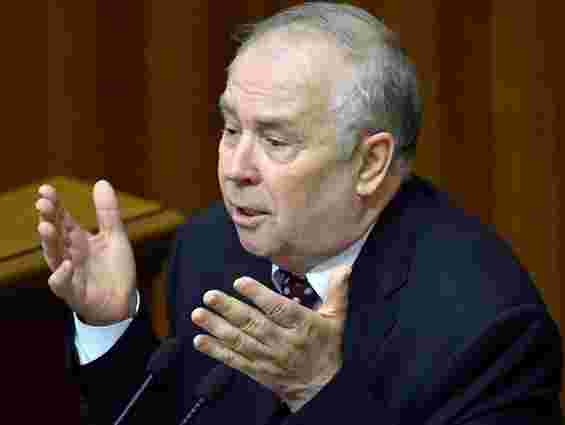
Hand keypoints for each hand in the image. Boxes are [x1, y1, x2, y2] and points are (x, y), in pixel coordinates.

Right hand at [36, 180, 136, 324]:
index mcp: (77, 239)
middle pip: (55, 234)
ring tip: (46, 226)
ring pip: (53, 256)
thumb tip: (101, 181)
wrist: (123, 301)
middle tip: (43, 203)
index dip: (54, 204)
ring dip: (49, 242)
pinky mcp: (74, 292)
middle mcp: (69, 253)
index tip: (46, 189)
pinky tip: (65, 265)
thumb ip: (107, 212)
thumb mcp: (115, 236)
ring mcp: (69, 273)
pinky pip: (62, 285)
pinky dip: (60, 276)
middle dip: (48, 218)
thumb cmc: (115, 268)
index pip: (62, 218)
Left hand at [191, 266, 351, 411]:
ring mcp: (269, 358)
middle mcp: (284, 342)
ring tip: (199, 314)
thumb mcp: (336, 319)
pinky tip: (200, 341)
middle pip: (255, 324)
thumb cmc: (327, 347)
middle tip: (210, 296)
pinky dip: (216, 352)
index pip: (280, 309)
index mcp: (303, 326)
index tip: (241, 282)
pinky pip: (235, 361)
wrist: (322, 388)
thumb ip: (336, 292)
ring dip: (217, 328)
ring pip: (240, 342)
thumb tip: (343, 268)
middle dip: (230, 310)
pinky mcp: (258, 371)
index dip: (259, 296)